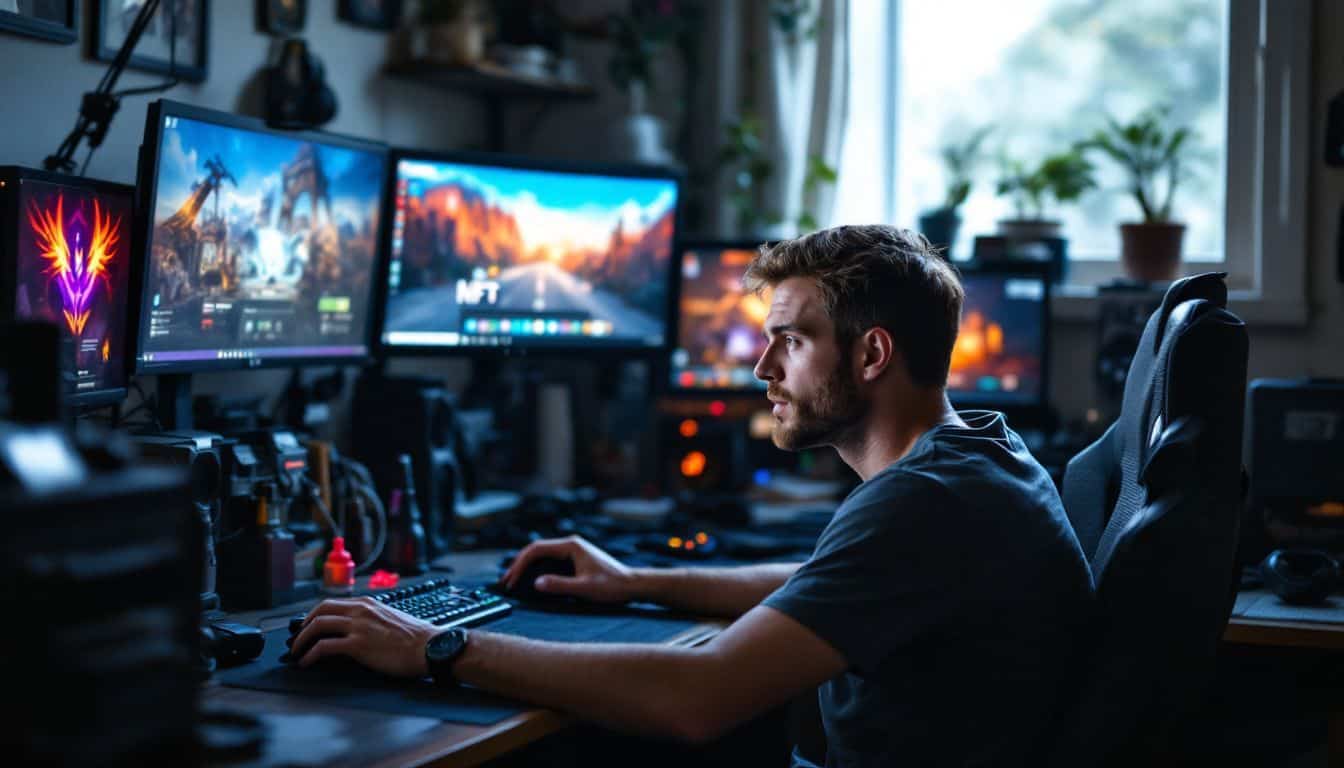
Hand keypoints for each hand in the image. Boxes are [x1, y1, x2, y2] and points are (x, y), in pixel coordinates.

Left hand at [292, 597, 437, 677]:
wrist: (429, 647)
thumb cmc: (416, 638)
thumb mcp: (390, 618)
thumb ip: (372, 619)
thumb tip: (359, 631)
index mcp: (368, 603)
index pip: (332, 603)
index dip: (315, 615)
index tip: (309, 626)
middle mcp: (360, 610)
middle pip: (321, 610)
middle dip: (304, 625)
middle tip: (298, 638)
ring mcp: (358, 626)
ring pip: (318, 626)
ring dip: (302, 640)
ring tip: (297, 652)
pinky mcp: (358, 644)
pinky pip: (324, 647)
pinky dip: (310, 655)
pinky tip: (307, 662)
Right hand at [501, 535, 636, 603]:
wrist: (632, 585)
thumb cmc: (612, 586)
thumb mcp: (585, 588)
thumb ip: (560, 585)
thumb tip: (536, 583)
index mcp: (571, 546)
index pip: (537, 549)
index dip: (520, 564)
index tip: (511, 579)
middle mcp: (570, 545)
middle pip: (536, 550)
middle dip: (519, 565)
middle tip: (506, 582)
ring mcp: (572, 551)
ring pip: (542, 555)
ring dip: (526, 567)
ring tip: (513, 581)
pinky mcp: (575, 560)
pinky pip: (550, 561)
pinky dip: (537, 569)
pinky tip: (530, 580)